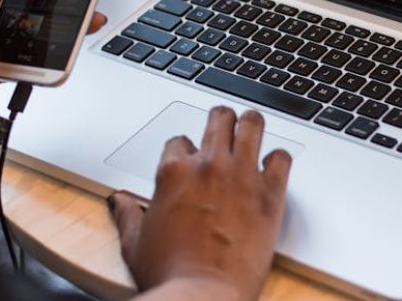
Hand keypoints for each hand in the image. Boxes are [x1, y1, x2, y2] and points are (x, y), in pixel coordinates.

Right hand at [110, 107, 292, 300]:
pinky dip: (279, 159)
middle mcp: (208, 165)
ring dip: (251, 125)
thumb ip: (128, 215)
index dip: (185, 150)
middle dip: (221, 120)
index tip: (190, 161)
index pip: (180, 140)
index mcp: (173, 172)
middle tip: (225, 127)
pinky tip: (274, 166)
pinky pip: (282, 158)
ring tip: (251, 129)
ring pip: (252, 124)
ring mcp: (241, 176)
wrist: (202, 297)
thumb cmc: (169, 276)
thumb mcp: (135, 244)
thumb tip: (120, 201)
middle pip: (219, 118)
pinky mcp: (270, 194)